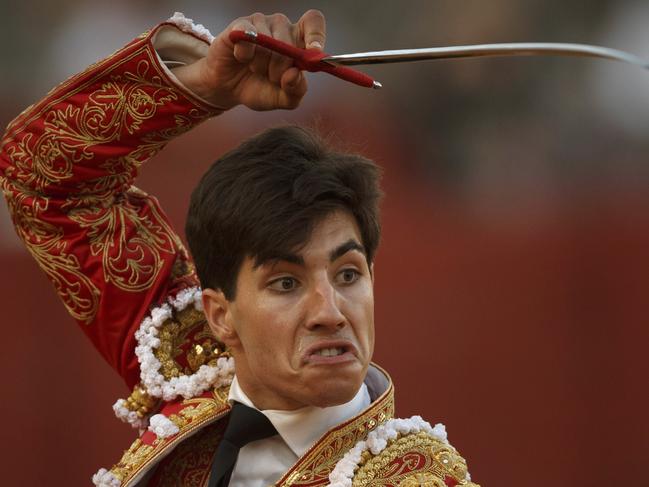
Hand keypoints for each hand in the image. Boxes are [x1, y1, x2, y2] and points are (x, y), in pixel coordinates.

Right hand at [172, 10, 325, 110]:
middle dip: (281, 68)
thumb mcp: (282, 98)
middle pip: (290, 43)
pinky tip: (242, 59)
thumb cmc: (259, 88)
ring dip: (261, 65)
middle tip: (271, 78)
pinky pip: (248, 37)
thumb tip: (295, 73)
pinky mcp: (240, 25)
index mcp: (298, 41)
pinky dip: (246, 55)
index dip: (316, 35)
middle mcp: (282, 27)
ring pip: (268, 42)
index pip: (313, 22)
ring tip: (255, 69)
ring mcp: (261, 23)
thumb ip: (296, 90)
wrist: (228, 89)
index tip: (313, 52)